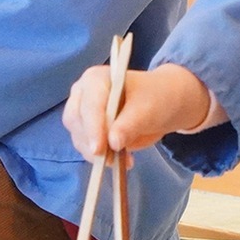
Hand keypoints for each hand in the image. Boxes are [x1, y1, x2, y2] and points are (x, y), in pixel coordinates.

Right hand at [62, 62, 216, 162]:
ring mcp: (84, 114)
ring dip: (98, 154)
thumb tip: (112, 142)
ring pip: (79, 138)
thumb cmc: (155, 98)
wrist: (163, 105)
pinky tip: (122, 160)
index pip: (89, 104)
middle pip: (76, 121)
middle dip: (91, 142)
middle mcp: (83, 95)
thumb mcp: (147, 110)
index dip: (93, 127)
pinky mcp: (88, 132)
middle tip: (110, 159)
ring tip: (126, 159)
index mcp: (95, 79)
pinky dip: (102, 158)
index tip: (99, 149)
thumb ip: (129, 125)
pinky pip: (87, 149)